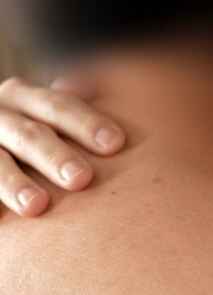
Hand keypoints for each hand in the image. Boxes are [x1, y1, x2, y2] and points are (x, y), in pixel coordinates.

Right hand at [0, 76, 124, 215]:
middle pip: (29, 134)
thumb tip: (89, 88)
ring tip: (38, 206)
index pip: (59, 106)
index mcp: (24, 96)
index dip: (87, 122)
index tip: (115, 143)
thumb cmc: (33, 127)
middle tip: (82, 178)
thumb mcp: (46, 109)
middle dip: (56, 156)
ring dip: (15, 183)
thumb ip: (72, 101)